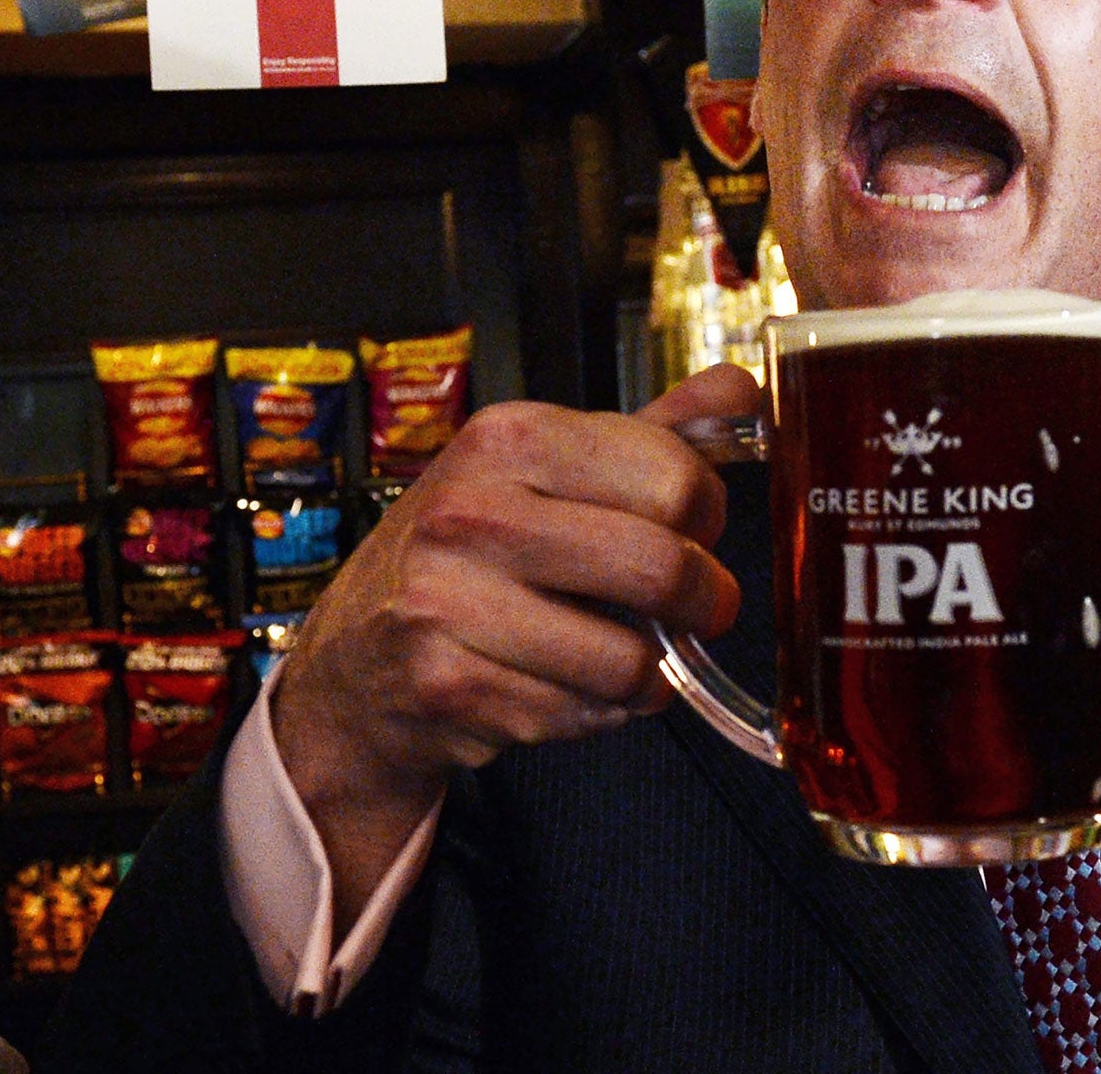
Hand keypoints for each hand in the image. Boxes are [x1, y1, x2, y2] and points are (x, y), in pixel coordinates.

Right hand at [270, 364, 763, 925]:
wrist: (358, 659)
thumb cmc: (477, 555)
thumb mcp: (555, 473)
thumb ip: (656, 433)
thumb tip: (742, 388)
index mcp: (510, 438)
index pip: (676, 476)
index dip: (707, 515)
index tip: (693, 530)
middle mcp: (471, 511)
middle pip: (662, 567)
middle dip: (701, 600)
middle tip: (693, 607)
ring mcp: (449, 600)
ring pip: (631, 658)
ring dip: (649, 669)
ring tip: (619, 650)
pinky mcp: (447, 685)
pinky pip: (585, 713)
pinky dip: (597, 711)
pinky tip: (561, 682)